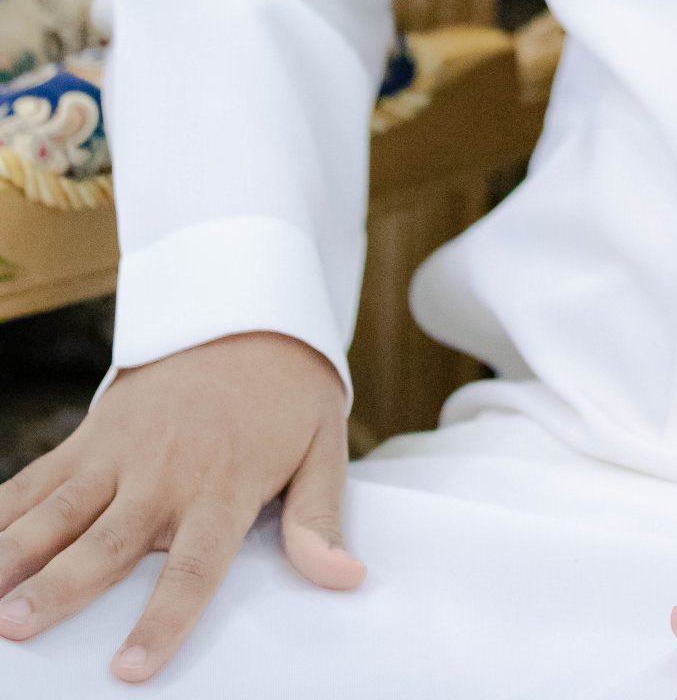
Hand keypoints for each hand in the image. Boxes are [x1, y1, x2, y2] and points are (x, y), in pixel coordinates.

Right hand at [0, 330, 363, 682]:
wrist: (246, 310)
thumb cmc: (285, 395)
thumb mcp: (322, 447)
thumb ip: (320, 518)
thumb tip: (345, 578)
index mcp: (223, 489)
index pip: (193, 567)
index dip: (162, 620)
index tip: (129, 670)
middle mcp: (165, 474)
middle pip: (108, 542)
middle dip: (60, 588)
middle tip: (17, 627)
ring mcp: (121, 451)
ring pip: (60, 509)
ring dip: (17, 552)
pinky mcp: (93, 432)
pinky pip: (39, 475)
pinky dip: (3, 508)